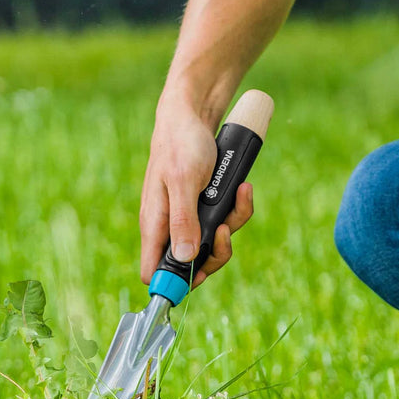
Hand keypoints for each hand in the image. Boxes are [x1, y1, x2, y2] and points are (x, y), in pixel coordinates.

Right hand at [139, 99, 254, 287]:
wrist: (193, 114)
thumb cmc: (181, 144)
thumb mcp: (184, 181)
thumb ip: (183, 221)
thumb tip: (186, 259)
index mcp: (155, 226)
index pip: (154, 271)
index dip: (174, 284)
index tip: (198, 276)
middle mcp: (169, 228)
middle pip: (191, 266)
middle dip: (215, 253)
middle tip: (226, 230)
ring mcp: (187, 219)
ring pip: (212, 244)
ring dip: (232, 225)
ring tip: (240, 195)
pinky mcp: (203, 209)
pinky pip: (223, 222)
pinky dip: (237, 208)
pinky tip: (243, 189)